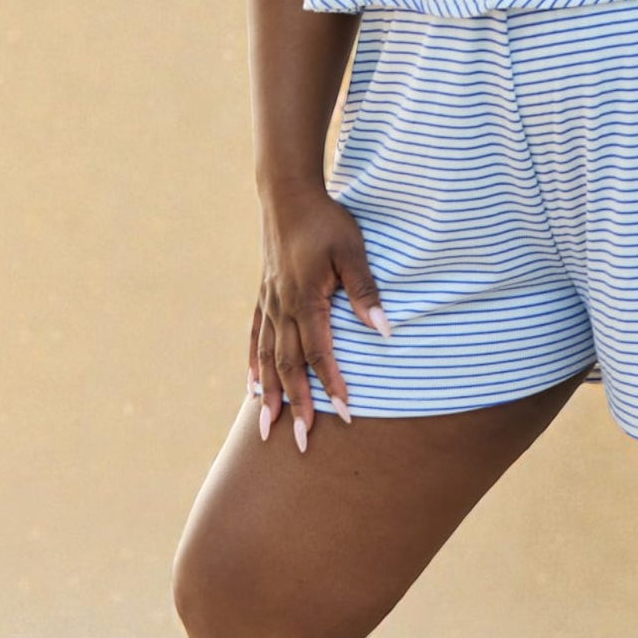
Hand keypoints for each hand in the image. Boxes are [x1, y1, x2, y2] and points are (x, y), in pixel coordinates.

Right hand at [249, 189, 391, 452]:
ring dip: (270, 395)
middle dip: (296, 406)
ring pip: (266, 358)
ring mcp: (269, 302)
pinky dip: (254, 365)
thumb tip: (384, 330)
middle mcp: (282, 307)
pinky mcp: (263, 294)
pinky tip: (252, 387)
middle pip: (288, 366)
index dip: (331, 385)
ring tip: (266, 429)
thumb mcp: (352, 250)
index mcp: (305, 299)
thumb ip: (365, 291)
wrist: (287, 194)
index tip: (344, 415)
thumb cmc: (327, 220)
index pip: (319, 353)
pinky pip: (255, 337)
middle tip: (301, 443)